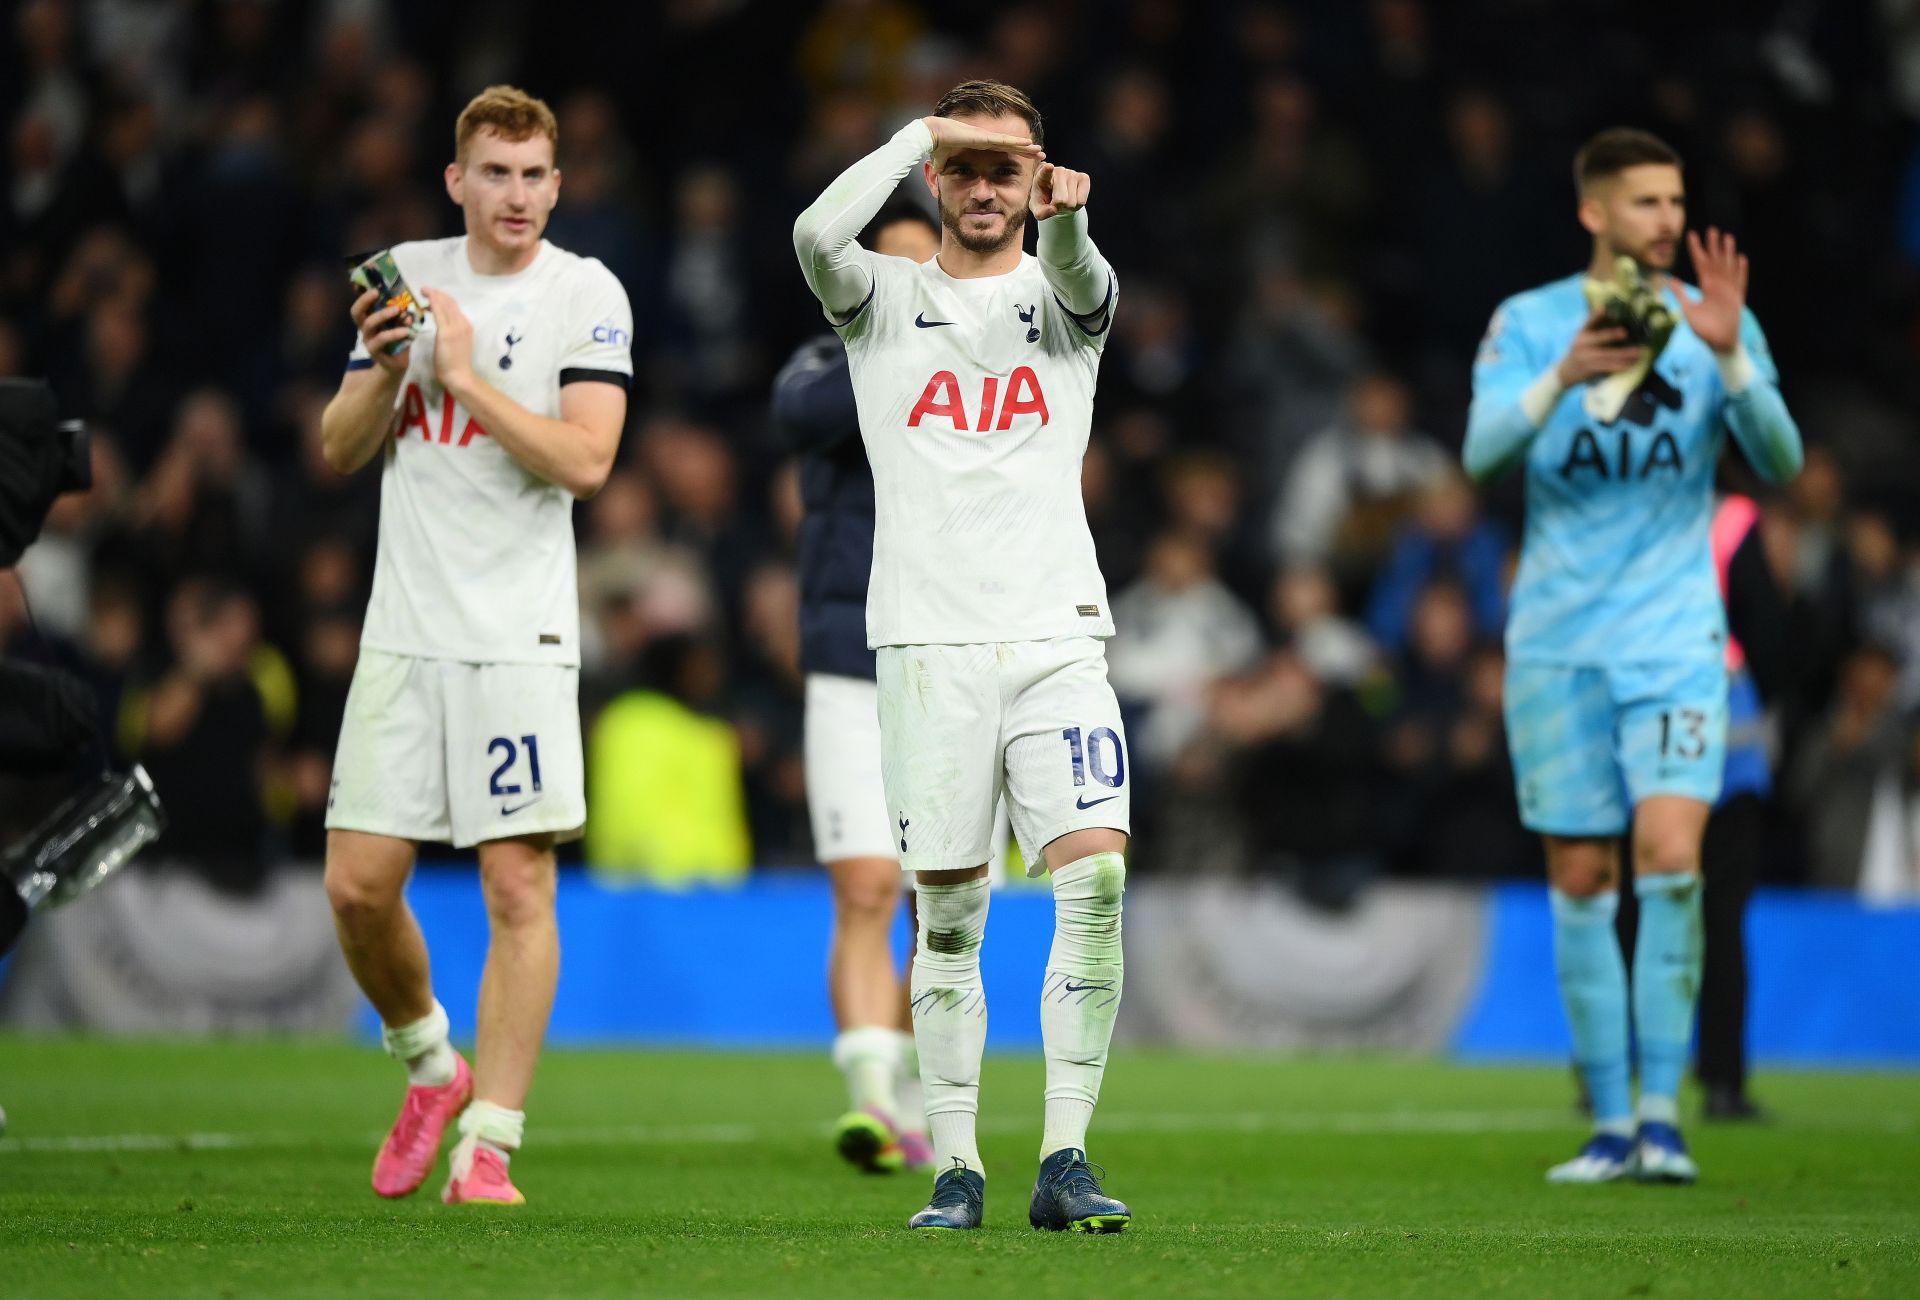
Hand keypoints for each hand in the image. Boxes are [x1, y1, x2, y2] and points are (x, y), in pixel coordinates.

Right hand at [349, 288, 410, 375]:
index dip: (363, 296)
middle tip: (377, 293)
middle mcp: (365, 329)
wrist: (397, 365)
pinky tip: (405, 330)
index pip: (361, 306)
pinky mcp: (375, 351)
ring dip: (383, 314)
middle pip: (356, 313)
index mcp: (369, 321)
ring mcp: (368, 340)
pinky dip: (394, 333)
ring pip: (369, 324)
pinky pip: (382, 339)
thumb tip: (407, 305)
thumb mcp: (401, 326)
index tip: (374, 286)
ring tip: (398, 310)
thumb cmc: (397, 343)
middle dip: (365, 301)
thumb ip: (402, 316)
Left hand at [422, 286, 473, 390]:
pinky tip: (424, 296)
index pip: (454, 307)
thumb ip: (450, 334)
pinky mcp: (446, 331)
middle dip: (437, 293)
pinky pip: (438, 310)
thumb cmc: (456, 366)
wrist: (460, 376)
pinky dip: (432, 300)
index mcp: (466, 326)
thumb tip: (442, 329)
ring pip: (444, 303)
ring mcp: (456, 326)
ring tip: (423, 291)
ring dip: (433, 294)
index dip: (443, 299)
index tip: (432, 297)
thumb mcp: (456, 345)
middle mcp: (463, 322)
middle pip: (450, 302)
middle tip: (424, 290)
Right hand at [921, 115, 1044, 163]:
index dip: (1014, 153)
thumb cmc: (936, 146)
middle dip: (1026, 151)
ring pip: (1012, 143)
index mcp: (979, 145)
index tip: (1025, 157)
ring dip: (1026, 147)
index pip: (1001, 150)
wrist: (932, 136)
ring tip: (1040, 150)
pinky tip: (1029, 144)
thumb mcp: (944, 161)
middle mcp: (986, 140)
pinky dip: (1017, 142)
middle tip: (1040, 155)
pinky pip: (1005, 141)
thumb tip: (939, 173)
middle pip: (1011, 146)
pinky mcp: (985, 138)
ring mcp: (987, 138)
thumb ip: (945, 167)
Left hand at [1029, 163, 1090, 220]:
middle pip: (1061, 200)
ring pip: (1072, 202)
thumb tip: (1053, 209)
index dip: (1047, 170)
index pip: (1045, 173)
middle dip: (1059, 207)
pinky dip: (1077, 205)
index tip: (1049, 167)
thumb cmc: (1045, 201)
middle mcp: (1058, 171)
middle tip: (1055, 203)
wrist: (1057, 199)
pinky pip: (1082, 201)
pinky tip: (1072, 198)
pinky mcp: (1084, 177)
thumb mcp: (1038, 210)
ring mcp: (1072, 173)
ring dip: (1068, 207)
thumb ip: (1041, 213)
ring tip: (1063, 201)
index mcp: (1042, 177)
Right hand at [1555, 308, 1642, 386]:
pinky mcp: (1591, 370)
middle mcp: (1582, 345)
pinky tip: (1631, 364)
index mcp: (1582, 335)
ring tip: (1638, 353)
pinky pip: (1608, 367)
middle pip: (1599, 339)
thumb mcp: (1581, 335)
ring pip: (1607, 355)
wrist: (1566, 372)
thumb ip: (1592, 323)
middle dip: (1612, 335)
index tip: (1604, 309)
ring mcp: (1587, 358)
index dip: (1595, 316)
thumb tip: (1605, 309)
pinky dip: (1620, 366)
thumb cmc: (1579, 349)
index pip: (1588, 323)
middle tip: (1626, 333)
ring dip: (1624, 355)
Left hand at [1674, 226, 1747, 353]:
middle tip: (1712, 230)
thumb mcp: (1688, 311)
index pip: (1700, 264)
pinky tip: (1742, 260)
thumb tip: (1669, 280)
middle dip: (1714, 246)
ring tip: (1728, 238)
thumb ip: (1681, 295)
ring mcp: (1729, 291)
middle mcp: (1718, 286)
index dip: (1696, 250)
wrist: (1719, 344)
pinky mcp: (1737, 299)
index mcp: (1706, 287)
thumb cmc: (1704, 329)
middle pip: (1716, 262)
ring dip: (1728, 254)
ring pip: (1728, 268)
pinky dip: (1741, 272)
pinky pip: (1740, 283)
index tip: (1691, 235)